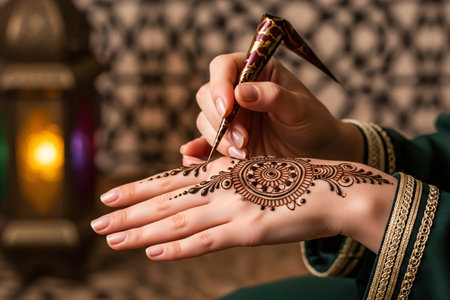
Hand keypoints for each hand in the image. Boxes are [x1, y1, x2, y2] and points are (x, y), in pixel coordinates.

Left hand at [91, 156, 396, 259]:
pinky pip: (208, 241)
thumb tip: (199, 188)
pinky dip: (179, 248)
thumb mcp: (257, 175)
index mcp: (224, 172)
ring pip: (179, 220)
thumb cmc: (298, 182)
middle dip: (128, 212)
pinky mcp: (251, 230)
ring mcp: (235, 207)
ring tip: (111, 239)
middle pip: (166, 201)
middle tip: (95, 222)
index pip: (172, 181)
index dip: (138, 189)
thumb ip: (227, 183)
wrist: (339, 189)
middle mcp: (223, 186)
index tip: (109, 196)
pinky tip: (154, 253)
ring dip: (142, 231)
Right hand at [181, 53, 363, 165]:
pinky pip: (204, 142)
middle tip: (243, 140)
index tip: (227, 108)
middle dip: (221, 120)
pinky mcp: (227, 139)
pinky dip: (198, 150)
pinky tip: (192, 157)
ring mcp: (231, 116)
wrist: (317, 152)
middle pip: (207, 95)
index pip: (223, 67)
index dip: (220, 85)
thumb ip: (273, 97)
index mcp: (255, 71)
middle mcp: (237, 91)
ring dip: (218, 138)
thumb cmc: (312, 122)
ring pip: (205, 120)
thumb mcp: (300, 108)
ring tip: (242, 153)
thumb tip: (241, 92)